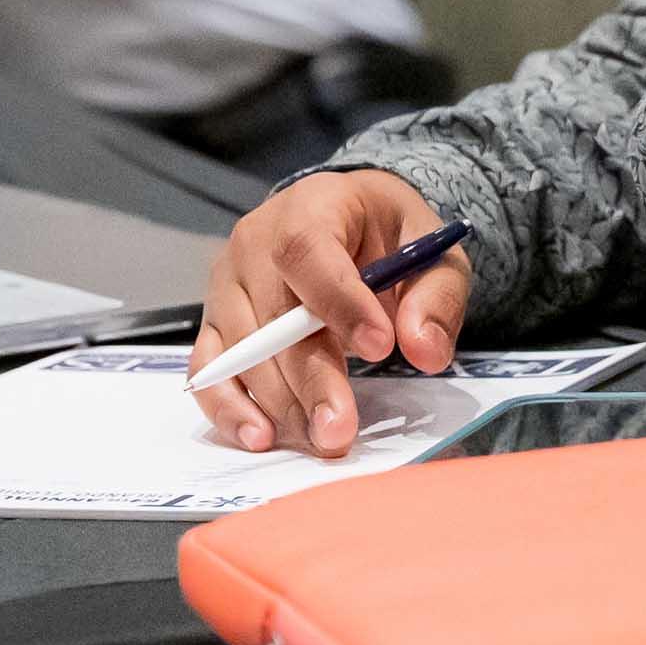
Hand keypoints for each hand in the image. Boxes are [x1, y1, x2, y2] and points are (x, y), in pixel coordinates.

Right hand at [188, 171, 471, 458]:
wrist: (348, 226)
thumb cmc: (387, 238)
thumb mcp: (430, 250)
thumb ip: (436, 297)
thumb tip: (425, 350)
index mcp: (312, 205)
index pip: (307, 249)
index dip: (338, 301)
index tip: (380, 347)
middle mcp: (255, 240)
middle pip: (272, 313)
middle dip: (310, 377)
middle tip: (342, 430)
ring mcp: (227, 281)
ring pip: (241, 349)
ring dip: (279, 402)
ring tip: (323, 439)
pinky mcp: (215, 322)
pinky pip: (209, 368)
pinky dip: (229, 407)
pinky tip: (261, 436)